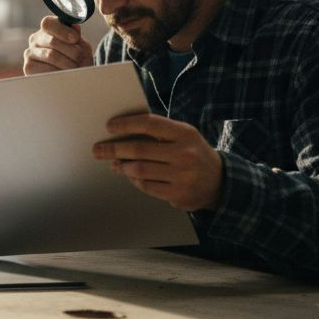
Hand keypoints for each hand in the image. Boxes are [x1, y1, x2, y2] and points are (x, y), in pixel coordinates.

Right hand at [23, 15, 93, 74]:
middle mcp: (35, 39)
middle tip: (80, 58)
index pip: (48, 23)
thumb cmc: (75, 58)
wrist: (70, 76)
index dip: (62, 30)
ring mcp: (30, 52)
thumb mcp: (80, 44)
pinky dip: (59, 72)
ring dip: (67, 62)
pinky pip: (46, 68)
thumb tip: (74, 27)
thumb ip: (77, 35)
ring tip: (75, 67)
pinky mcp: (28, 67)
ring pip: (51, 55)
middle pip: (52, 41)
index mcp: (47, 29)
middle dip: (71, 50)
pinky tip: (64, 73)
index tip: (75, 39)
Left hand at [92, 113, 223, 211]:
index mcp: (185, 134)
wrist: (220, 182)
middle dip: (114, 149)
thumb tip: (120, 134)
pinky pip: (146, 186)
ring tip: (115, 164)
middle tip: (97, 150)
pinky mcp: (178, 194)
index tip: (109, 126)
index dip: (126, 124)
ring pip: (139, 170)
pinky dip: (134, 180)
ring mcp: (182, 176)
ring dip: (122, 167)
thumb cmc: (192, 153)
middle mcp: (185, 154)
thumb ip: (157, 132)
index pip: (150, 124)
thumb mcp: (182, 137)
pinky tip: (130, 175)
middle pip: (139, 150)